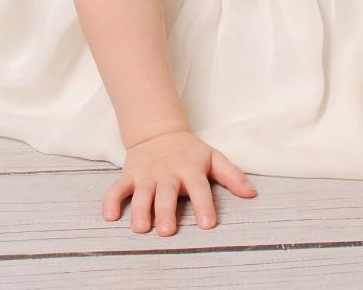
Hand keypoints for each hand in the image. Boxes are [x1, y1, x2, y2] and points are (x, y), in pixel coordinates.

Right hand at [102, 130, 257, 235]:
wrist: (158, 131)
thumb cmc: (189, 152)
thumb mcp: (213, 158)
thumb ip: (232, 175)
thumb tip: (252, 193)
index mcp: (190, 169)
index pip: (199, 188)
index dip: (204, 205)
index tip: (208, 225)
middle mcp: (167, 172)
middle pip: (166, 193)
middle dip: (165, 211)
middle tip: (166, 231)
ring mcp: (146, 174)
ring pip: (141, 193)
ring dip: (139, 209)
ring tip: (140, 227)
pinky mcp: (129, 175)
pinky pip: (117, 187)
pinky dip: (111, 200)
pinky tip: (110, 215)